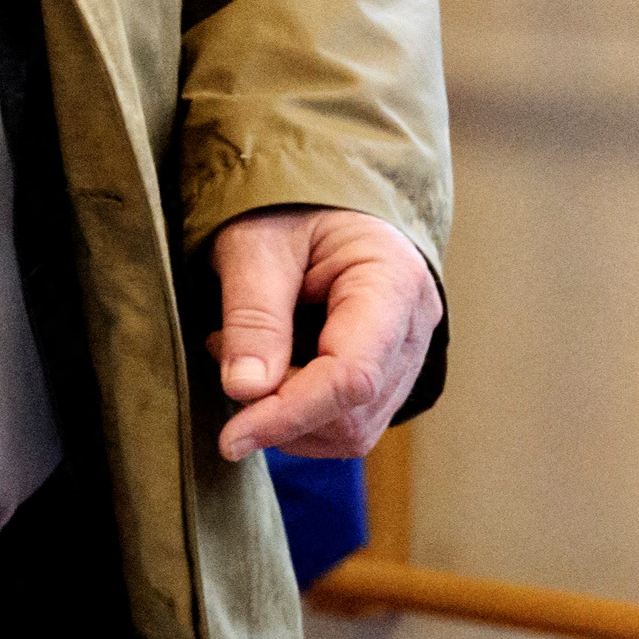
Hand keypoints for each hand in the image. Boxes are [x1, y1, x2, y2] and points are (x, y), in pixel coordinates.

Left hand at [202, 205, 441, 462]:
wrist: (315, 201)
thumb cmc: (286, 209)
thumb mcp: (254, 247)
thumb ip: (253, 316)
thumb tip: (246, 391)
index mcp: (393, 281)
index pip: (352, 376)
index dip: (289, 414)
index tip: (231, 437)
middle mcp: (415, 326)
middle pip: (354, 412)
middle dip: (281, 410)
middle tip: (224, 354)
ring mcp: (407, 356)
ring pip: (351, 429)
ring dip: (286, 416)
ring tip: (242, 356)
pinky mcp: (387, 375)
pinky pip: (347, 422)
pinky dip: (298, 414)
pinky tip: (269, 369)